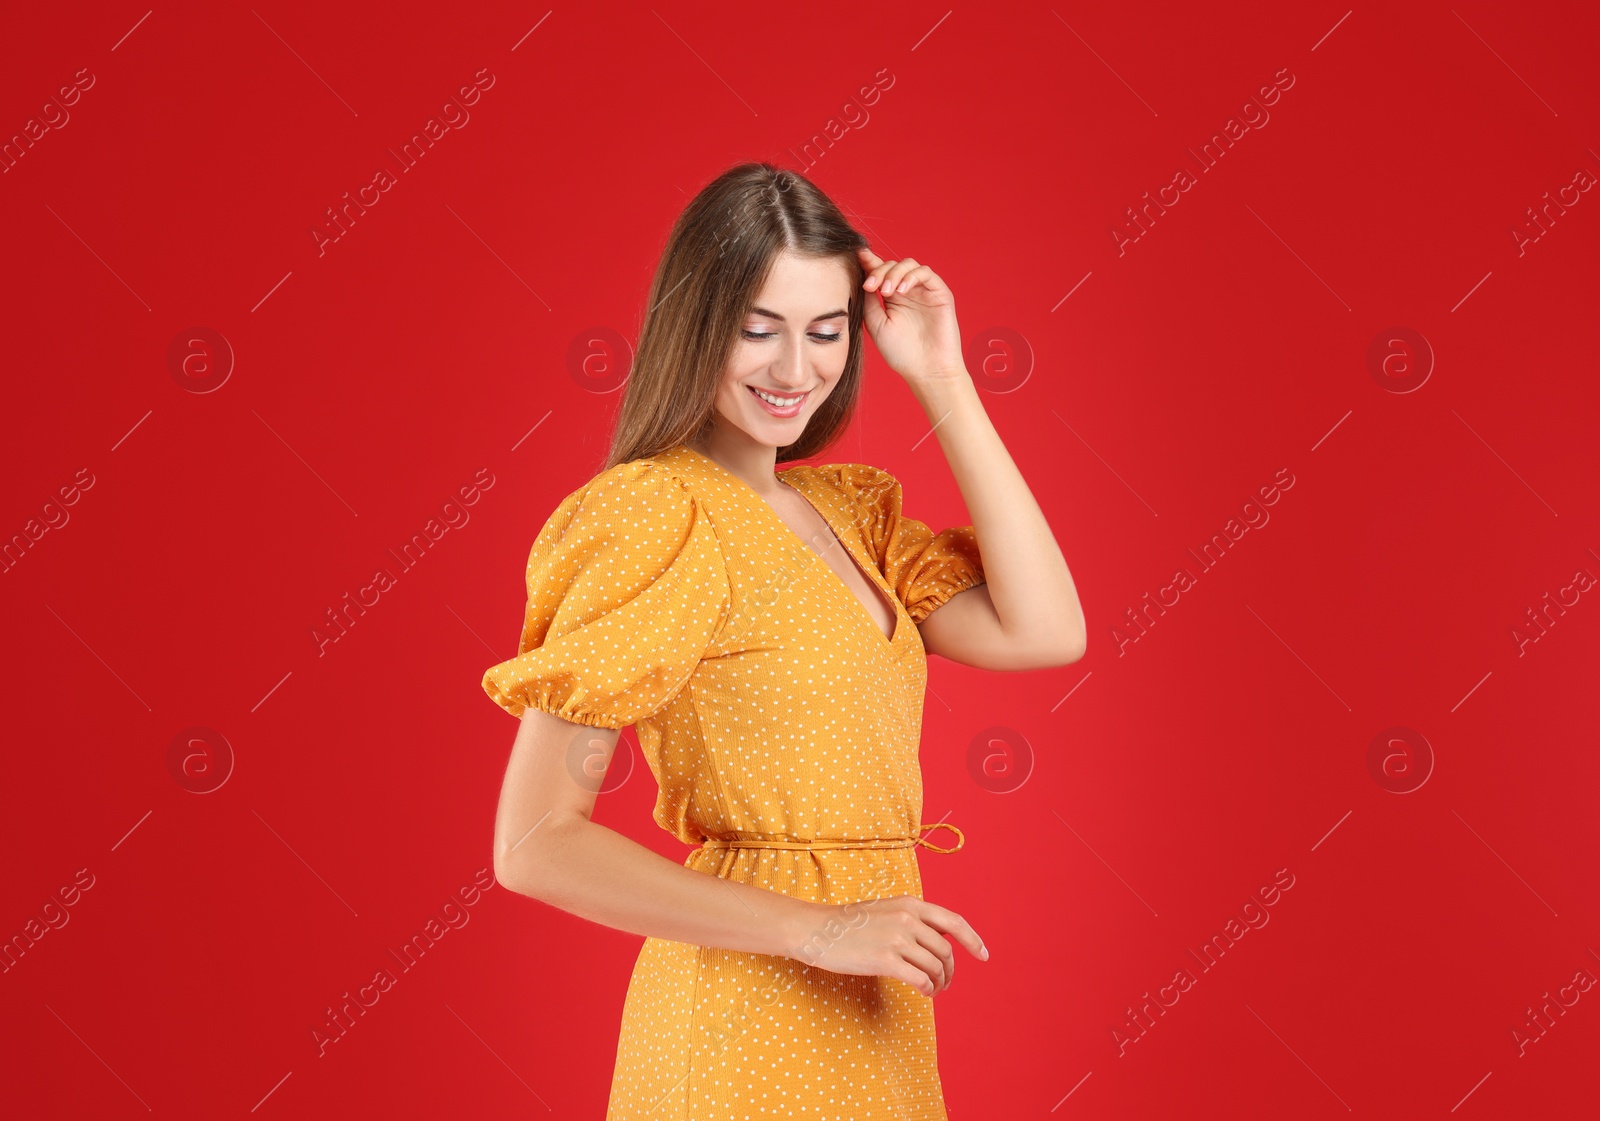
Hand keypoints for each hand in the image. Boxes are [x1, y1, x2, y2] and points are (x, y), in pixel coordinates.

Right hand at [784, 894, 988, 995]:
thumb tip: (940, 940)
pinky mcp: (885, 959)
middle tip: (945, 983)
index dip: (974, 940)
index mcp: (910, 904)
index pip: (954, 922)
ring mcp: (897, 938)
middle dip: (951, 971)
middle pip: (946, 951)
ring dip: (939, 983)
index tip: (984, 956)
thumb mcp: (887, 910)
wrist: (817, 930)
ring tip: (932, 989)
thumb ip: (913, 919)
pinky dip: (927, 989)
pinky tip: (923, 992)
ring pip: (935, 966)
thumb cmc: (851, 924)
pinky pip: (920, 978)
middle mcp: (907, 918)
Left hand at [855, 246, 966, 383]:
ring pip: (908, 265)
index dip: (869, 262)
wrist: (926, 370)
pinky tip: (901, 292)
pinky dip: (911, 277)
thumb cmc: (901, 353)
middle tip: (870, 286)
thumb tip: (864, 277)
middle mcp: (907, 292)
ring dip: (894, 273)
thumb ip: (869, 300)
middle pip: (892, 265)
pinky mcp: (939, 294)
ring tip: (885, 292)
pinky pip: (926, 273)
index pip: (880, 273)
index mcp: (891, 299)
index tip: (857, 256)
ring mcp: (924, 292)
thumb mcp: (875, 324)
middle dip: (878, 271)